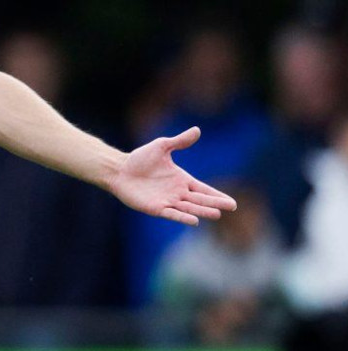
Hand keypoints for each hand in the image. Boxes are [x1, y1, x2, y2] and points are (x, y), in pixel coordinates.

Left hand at [108, 127, 236, 225]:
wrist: (119, 169)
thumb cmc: (139, 158)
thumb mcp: (162, 147)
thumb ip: (179, 141)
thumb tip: (197, 129)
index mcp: (181, 180)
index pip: (203, 189)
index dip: (217, 195)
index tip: (232, 203)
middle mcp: (177, 193)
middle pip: (200, 200)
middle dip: (214, 204)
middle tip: (231, 207)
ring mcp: (167, 201)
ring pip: (189, 208)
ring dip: (202, 211)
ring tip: (216, 214)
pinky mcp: (156, 208)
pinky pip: (172, 214)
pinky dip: (183, 217)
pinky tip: (194, 221)